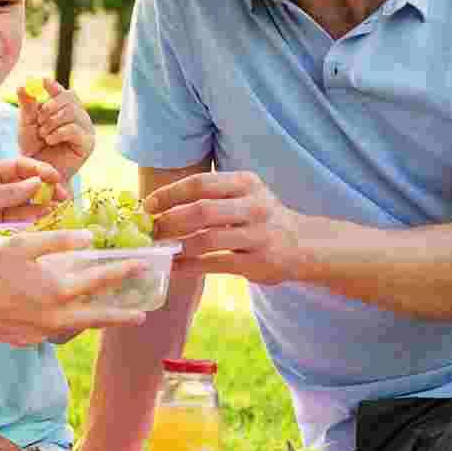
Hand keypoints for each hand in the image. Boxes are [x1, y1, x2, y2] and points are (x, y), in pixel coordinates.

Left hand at [0, 155, 64, 245]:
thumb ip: (5, 192)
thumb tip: (37, 182)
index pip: (19, 167)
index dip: (39, 170)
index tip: (54, 176)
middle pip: (28, 188)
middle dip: (47, 190)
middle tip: (64, 196)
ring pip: (27, 208)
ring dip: (44, 208)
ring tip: (60, 209)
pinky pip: (19, 228)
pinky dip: (34, 226)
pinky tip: (46, 224)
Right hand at [0, 228, 148, 343]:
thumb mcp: (23, 244)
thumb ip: (59, 241)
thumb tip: (89, 239)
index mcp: (57, 290)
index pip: (100, 280)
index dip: (123, 271)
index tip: (142, 266)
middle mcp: (55, 317)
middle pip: (98, 318)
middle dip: (122, 316)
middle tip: (141, 315)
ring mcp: (41, 332)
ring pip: (74, 326)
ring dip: (91, 319)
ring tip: (103, 313)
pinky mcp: (26, 340)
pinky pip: (51, 330)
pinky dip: (62, 322)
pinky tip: (58, 313)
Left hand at [18, 78, 94, 183]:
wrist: (39, 173)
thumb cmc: (34, 149)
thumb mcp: (27, 124)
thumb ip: (27, 106)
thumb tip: (22, 86)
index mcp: (63, 107)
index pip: (61, 90)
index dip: (53, 84)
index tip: (42, 81)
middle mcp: (77, 114)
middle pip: (70, 96)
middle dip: (51, 106)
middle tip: (39, 120)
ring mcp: (85, 128)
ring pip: (72, 111)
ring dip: (52, 122)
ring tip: (44, 135)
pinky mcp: (88, 142)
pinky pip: (74, 129)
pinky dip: (58, 133)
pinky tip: (50, 140)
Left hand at [144, 169, 305, 284]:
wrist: (304, 245)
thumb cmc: (262, 218)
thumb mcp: (245, 195)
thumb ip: (211, 196)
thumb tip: (160, 205)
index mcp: (246, 183)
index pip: (200, 184)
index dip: (169, 194)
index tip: (147, 206)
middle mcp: (254, 206)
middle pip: (201, 210)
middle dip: (169, 221)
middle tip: (150, 231)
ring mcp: (257, 235)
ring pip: (207, 239)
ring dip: (177, 245)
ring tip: (159, 249)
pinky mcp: (257, 263)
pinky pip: (214, 264)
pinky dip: (189, 266)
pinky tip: (174, 267)